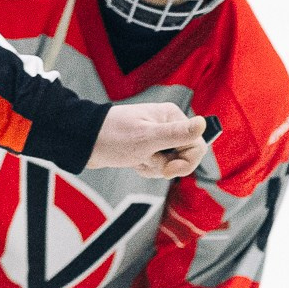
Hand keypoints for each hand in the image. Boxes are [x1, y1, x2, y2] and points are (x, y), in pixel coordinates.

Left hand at [90, 102, 209, 178]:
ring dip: (155, 167)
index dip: (187, 161)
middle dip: (168, 166)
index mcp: (172, 117)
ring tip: (137, 159)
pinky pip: (158, 164)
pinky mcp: (148, 147)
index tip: (168, 170)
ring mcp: (158, 137)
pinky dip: (147, 168)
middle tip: (148, 162)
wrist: (84, 142)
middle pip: (186, 155)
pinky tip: (133, 162)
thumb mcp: (147, 138)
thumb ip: (177, 134)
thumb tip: (204, 123)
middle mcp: (168, 124)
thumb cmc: (114, 137)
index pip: (197, 144)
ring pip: (172, 163)